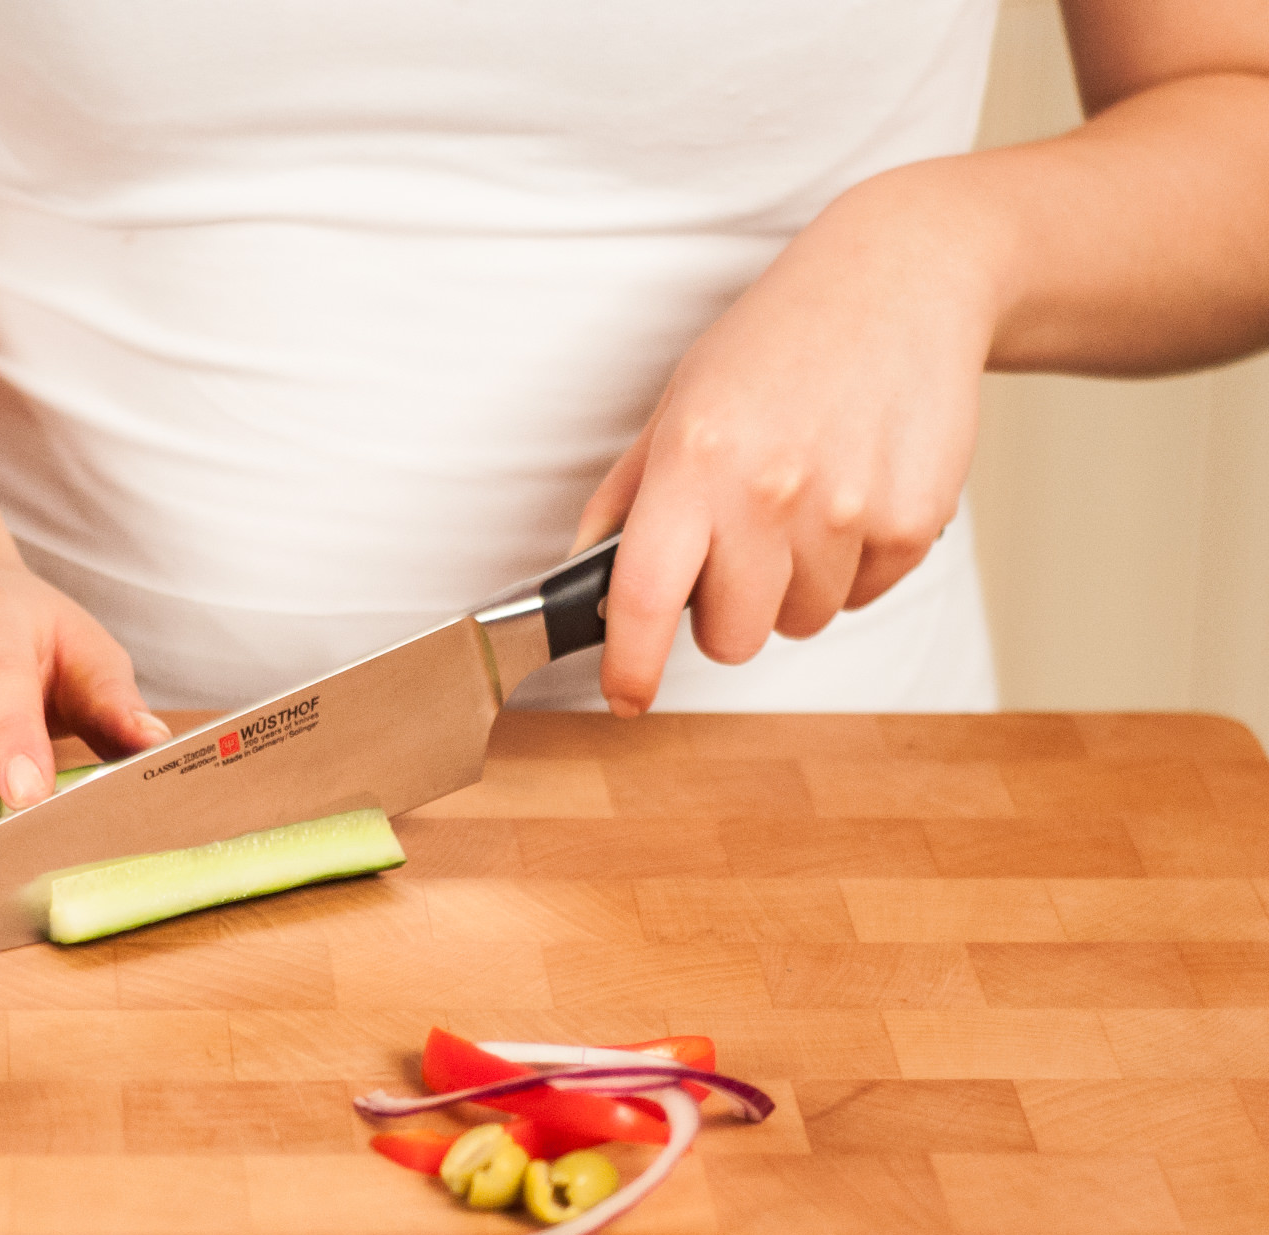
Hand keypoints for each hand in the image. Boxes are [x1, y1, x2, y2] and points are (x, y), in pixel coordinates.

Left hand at [574, 172, 1002, 715]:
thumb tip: (582, 575)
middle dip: (728, 612)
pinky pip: (863, 596)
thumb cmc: (779, 340)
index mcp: (693, 461)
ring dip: (796, 584)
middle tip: (739, 549)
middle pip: (732, 638)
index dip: (630, 665)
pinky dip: (853, 564)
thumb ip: (627, 497)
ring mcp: (846, 511)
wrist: (901, 279)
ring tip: (805, 500)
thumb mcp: (680, 402)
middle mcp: (767, 492)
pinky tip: (854, 491)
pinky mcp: (911, 523)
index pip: (644, 596)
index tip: (627, 696)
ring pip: (801, 621)